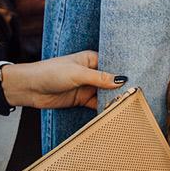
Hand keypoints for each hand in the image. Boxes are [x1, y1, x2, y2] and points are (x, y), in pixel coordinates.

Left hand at [0, 51, 127, 109]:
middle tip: (137, 92)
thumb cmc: (51, 72)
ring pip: (105, 93)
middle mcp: (91, 72)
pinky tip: (113, 111)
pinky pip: (96, 104)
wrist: (30, 88)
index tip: (139, 76)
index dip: (124, 70)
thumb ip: (100, 78)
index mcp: (91, 59)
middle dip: (121, 86)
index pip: (113, 64)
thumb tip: (121, 80)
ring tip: (128, 103)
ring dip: (113, 98)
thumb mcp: (78, 73)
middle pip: (111, 80)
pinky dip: (104, 108)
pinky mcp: (81, 100)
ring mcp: (86, 86)